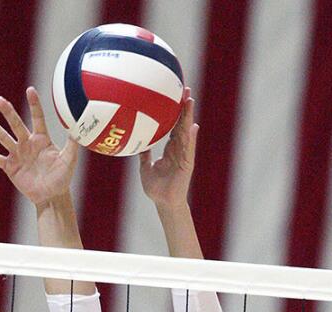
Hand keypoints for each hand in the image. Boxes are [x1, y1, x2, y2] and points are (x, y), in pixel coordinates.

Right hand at [0, 87, 79, 206]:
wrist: (51, 195)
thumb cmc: (62, 178)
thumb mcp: (69, 161)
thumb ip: (72, 146)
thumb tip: (79, 131)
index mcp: (42, 139)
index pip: (37, 118)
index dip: (34, 104)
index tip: (30, 90)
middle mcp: (28, 143)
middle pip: (16, 124)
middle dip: (8, 112)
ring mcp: (17, 154)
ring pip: (4, 138)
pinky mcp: (10, 166)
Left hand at [138, 88, 197, 208]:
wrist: (163, 202)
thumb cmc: (156, 188)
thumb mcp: (145, 168)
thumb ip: (144, 155)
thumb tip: (138, 145)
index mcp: (170, 149)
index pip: (173, 125)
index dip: (175, 111)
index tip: (175, 96)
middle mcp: (179, 149)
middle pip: (182, 123)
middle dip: (184, 107)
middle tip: (185, 89)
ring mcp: (184, 155)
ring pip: (186, 131)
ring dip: (189, 116)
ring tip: (190, 100)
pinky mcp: (187, 164)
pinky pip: (189, 148)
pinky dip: (190, 137)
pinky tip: (193, 125)